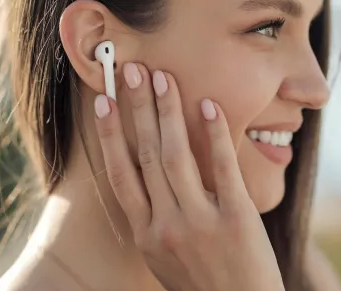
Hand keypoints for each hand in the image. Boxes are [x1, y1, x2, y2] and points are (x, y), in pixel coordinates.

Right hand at [93, 62, 284, 290]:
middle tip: (130, 70)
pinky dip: (214, 135)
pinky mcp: (236, 218)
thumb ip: (154, 221)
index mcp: (146, 235)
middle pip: (144, 156)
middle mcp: (166, 226)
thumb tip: (145, 181)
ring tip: (162, 78)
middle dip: (136, 109)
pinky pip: (222, 168)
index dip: (111, 134)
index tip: (104, 101)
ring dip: (167, 112)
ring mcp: (200, 222)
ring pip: (175, 157)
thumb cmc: (203, 282)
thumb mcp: (165, 258)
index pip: (120, 175)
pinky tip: (209, 106)